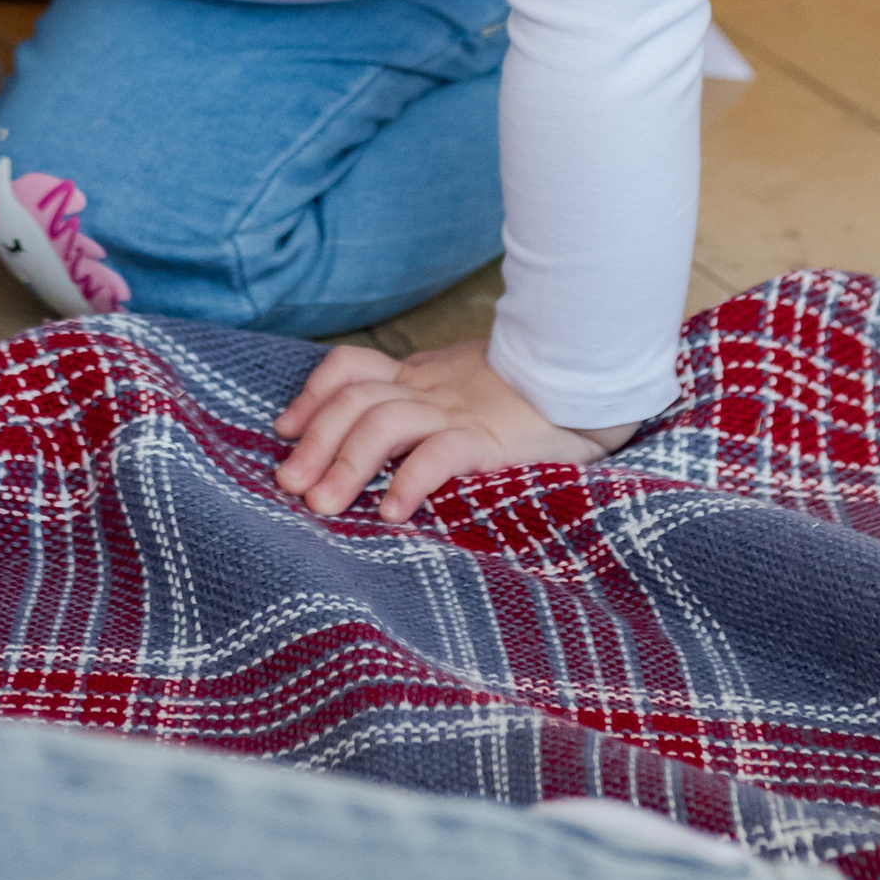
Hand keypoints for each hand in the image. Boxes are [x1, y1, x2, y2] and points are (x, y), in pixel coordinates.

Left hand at [274, 335, 615, 523]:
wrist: (594, 379)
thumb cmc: (533, 396)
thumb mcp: (467, 387)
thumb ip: (429, 403)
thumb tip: (384, 446)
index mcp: (423, 375)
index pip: (351, 368)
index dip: (313, 395)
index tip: (284, 430)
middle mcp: (432, 388)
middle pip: (354, 399)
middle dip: (313, 441)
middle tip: (288, 485)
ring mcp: (459, 410)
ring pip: (382, 423)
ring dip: (344, 464)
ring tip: (322, 506)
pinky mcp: (490, 438)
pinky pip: (439, 453)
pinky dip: (409, 479)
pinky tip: (392, 511)